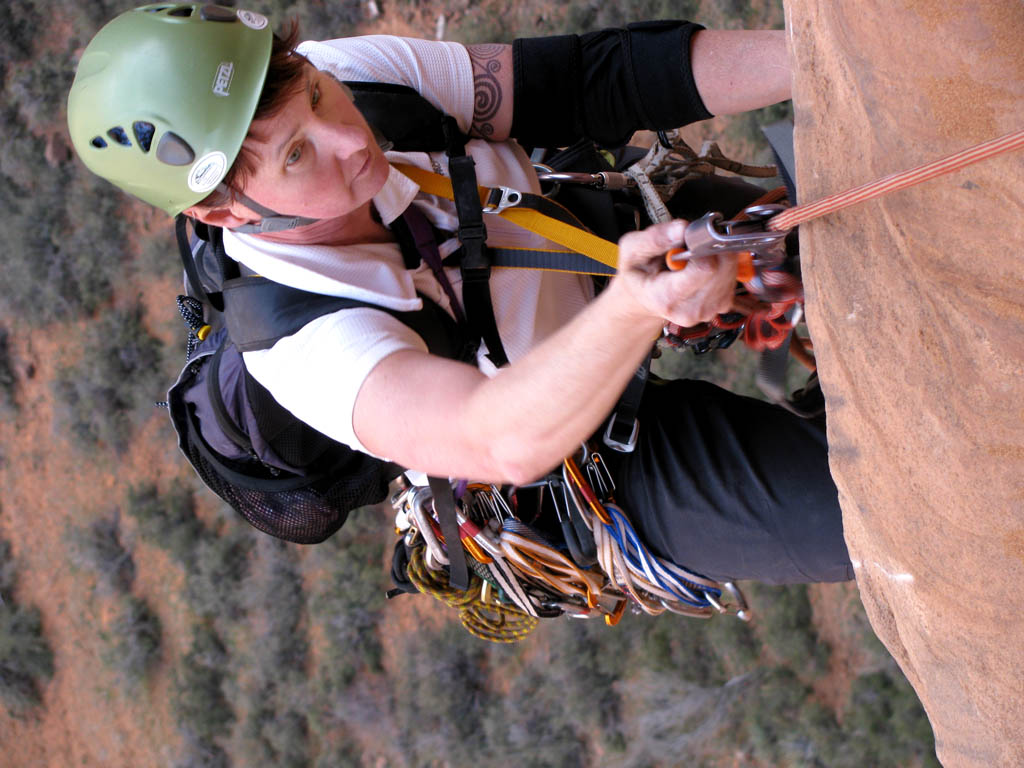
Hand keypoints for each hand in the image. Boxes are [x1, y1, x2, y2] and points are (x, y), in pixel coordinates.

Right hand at [614, 220, 737, 327]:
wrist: (643, 297)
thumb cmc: (639, 275)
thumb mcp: (631, 250)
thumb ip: (654, 238)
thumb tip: (682, 229)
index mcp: (665, 298)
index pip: (704, 269)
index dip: (702, 246)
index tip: (691, 239)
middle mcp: (688, 309)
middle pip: (722, 268)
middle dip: (711, 248)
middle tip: (692, 246)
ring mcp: (706, 310)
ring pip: (730, 271)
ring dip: (717, 256)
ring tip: (695, 257)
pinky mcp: (720, 306)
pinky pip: (734, 278)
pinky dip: (722, 266)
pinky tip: (703, 266)